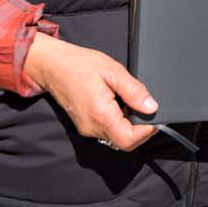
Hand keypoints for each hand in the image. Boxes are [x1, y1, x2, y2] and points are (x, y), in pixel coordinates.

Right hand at [23, 35, 158, 150]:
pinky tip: (116, 103)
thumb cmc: (79, 65)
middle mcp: (92, 127)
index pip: (129, 140)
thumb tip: (152, 107)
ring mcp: (87, 128)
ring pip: (117, 136)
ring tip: (127, 101)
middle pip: (125, 141)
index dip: (147, 132)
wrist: (53, 65)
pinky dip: (118, 121)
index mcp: (100, 115)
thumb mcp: (113, 72)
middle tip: (145, 106)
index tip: (155, 117)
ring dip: (128, 124)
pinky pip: (107, 130)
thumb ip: (134, 91)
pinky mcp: (85, 125)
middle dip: (140, 128)